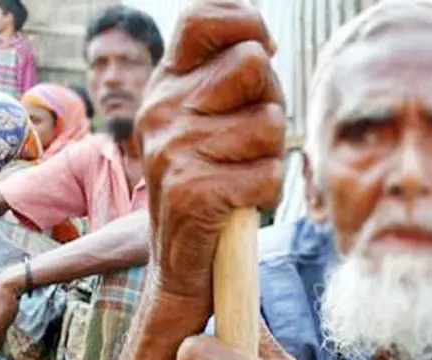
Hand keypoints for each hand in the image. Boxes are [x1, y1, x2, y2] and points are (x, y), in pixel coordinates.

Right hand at [138, 0, 285, 309]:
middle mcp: (161, 109)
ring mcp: (173, 149)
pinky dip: (266, 191)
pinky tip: (239, 201)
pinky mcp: (192, 190)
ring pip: (270, 123)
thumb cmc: (208, 183)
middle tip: (250, 139)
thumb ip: (224, 77)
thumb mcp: (201, 120)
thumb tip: (263, 43)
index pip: (200, 17)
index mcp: (165, 84)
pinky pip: (268, 173)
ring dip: (270, 154)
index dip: (244, 20)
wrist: (180, 262)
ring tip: (240, 173)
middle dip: (270, 102)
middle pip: (253, 64)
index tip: (264, 48)